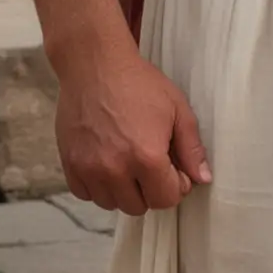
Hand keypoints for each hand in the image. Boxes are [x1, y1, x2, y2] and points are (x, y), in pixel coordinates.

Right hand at [55, 41, 212, 214]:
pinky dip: (99, 185)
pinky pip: (87, 194)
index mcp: (147, 157)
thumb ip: (191, 148)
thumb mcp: (177, 108)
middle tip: (151, 162)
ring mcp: (89, 170)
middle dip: (151, 188)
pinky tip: (107, 161)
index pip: (166, 199)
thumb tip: (203, 179)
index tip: (174, 167)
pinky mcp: (69, 166)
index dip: (176, 185)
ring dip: (124, 189)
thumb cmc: (140, 83)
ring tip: (128, 160)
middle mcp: (115, 170)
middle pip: (139, 206)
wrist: (96, 66)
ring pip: (112, 204)